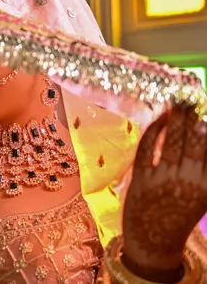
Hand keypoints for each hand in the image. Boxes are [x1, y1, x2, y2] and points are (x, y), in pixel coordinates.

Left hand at [122, 104, 206, 281]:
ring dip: (177, 117)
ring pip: (174, 140)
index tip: (206, 109)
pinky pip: (148, 148)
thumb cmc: (180, 210)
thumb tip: (202, 130)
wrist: (153, 242)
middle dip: (195, 116)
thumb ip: (204, 167)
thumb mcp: (202, 192)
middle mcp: (190, 182)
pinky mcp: (140, 179)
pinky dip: (155, 129)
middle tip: (192, 99)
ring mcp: (164, 180)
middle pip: (196, 139)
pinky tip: (160, 118)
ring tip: (178, 103)